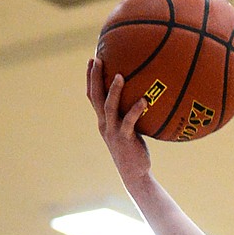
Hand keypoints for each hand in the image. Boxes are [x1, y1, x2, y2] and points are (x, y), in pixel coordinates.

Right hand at [86, 56, 151, 187]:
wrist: (135, 175)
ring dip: (113, 91)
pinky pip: (129, 121)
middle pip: (96, 97)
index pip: (92, 96)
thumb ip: (131, 114)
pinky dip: (135, 110)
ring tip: (120, 75)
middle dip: (94, 77)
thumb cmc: (135, 151)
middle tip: (96, 59)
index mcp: (103, 121)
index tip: (92, 60)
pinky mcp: (125, 139)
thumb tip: (144, 94)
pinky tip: (144, 100)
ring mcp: (114, 132)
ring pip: (109, 107)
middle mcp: (105, 125)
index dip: (90, 78)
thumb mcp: (130, 130)